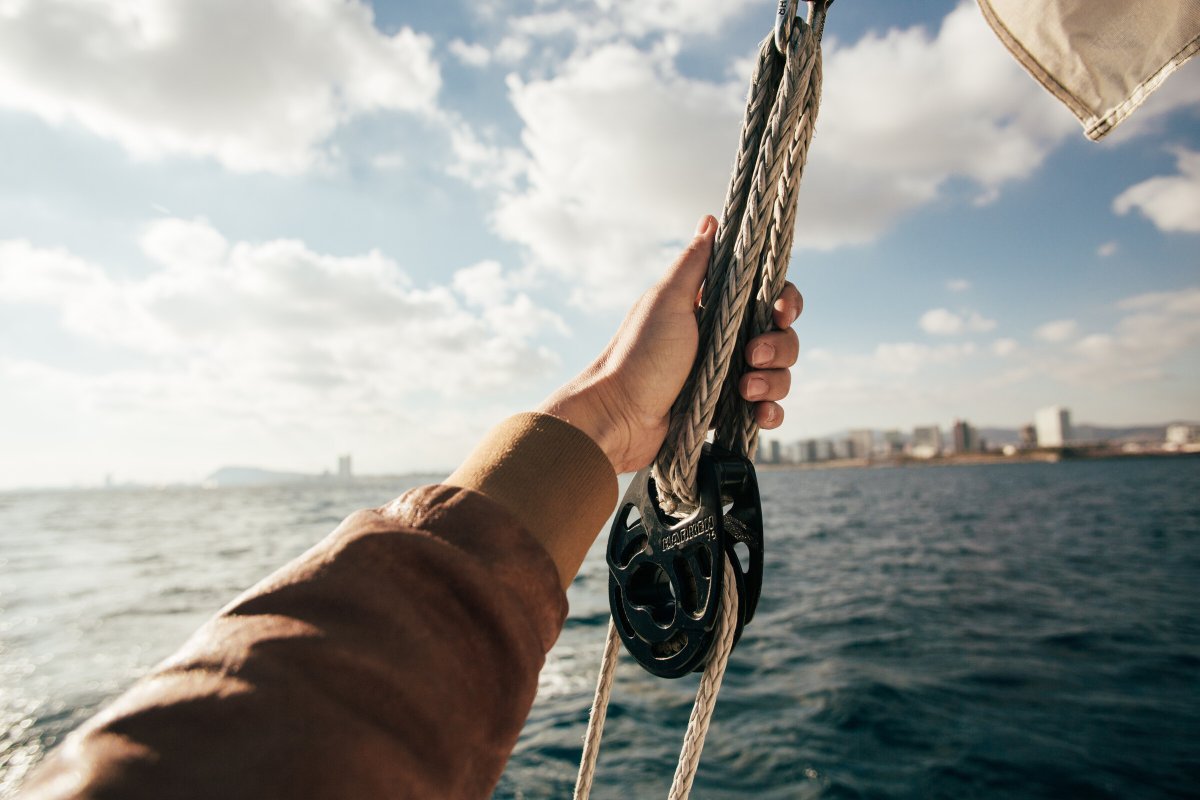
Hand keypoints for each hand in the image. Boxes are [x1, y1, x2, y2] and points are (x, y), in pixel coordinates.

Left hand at [539, 214, 803, 473]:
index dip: (784, 301)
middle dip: (779, 346)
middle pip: (781, 336)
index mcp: (713, 309)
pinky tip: (758, 414)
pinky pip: (766, 410)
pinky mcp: (727, 413)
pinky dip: (770, 412)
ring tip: (745, 389)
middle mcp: (725, 341)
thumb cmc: (639, 355)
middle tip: (753, 356)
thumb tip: (710, 220)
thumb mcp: (666, 301)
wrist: (619, 418)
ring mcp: (727, 378)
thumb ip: (693, 264)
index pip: (767, 297)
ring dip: (774, 381)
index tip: (780, 311)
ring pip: (780, 374)